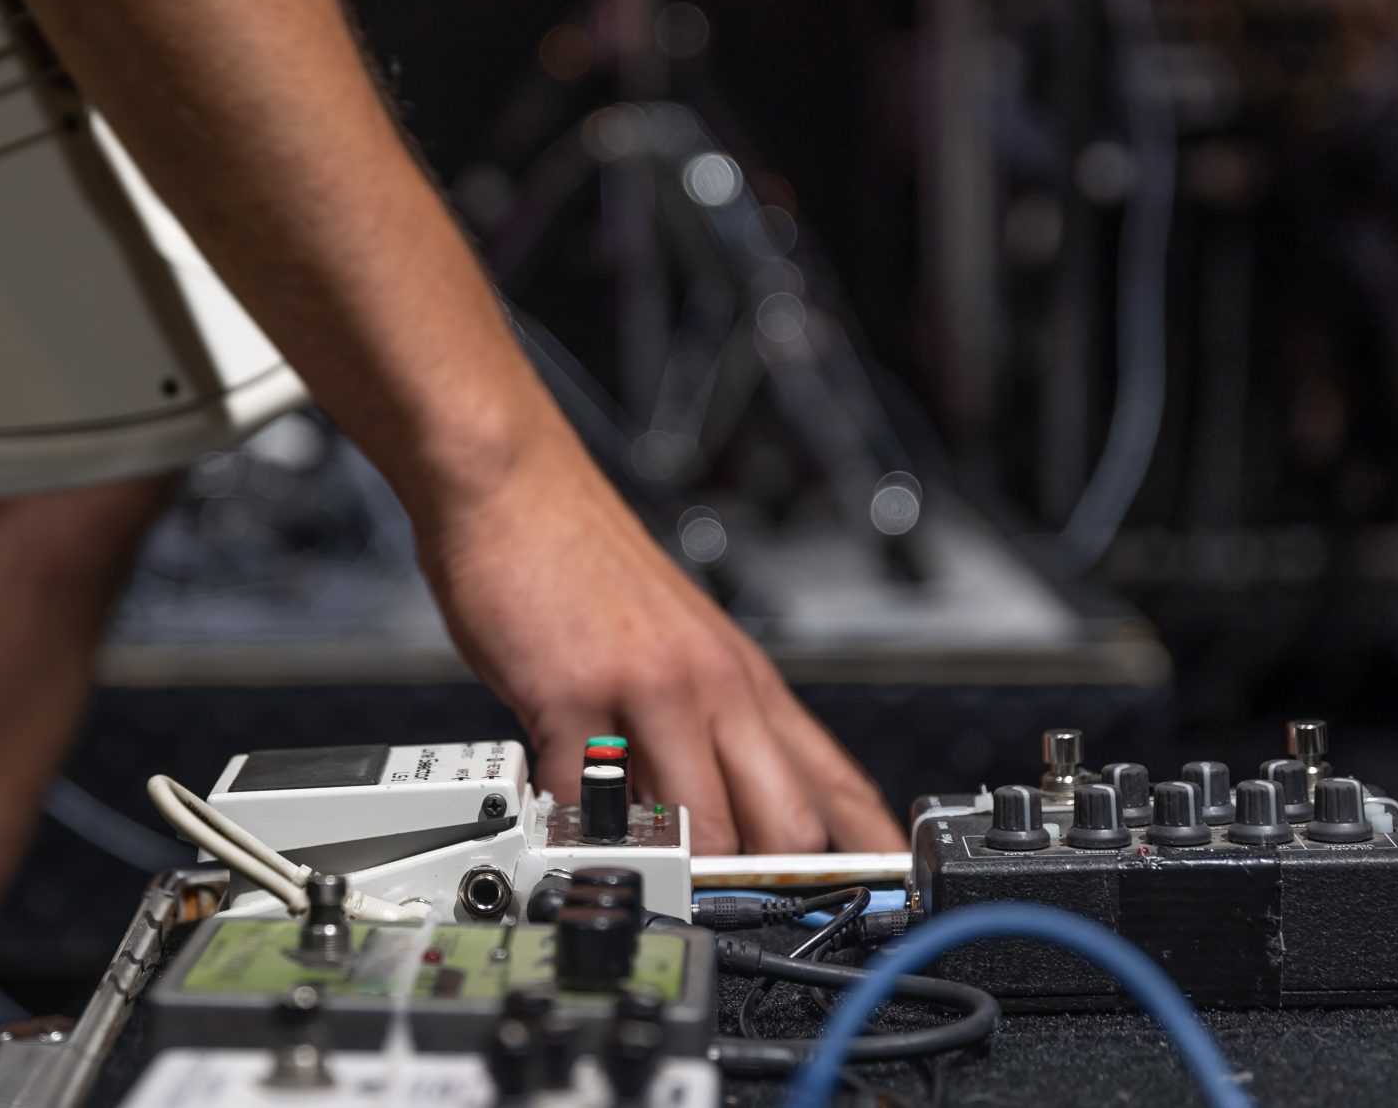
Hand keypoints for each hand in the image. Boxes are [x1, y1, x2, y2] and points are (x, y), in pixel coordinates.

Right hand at [417, 430, 900, 854]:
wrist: (516, 487)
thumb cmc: (586, 567)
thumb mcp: (679, 644)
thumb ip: (704, 726)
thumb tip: (719, 816)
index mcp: (746, 681)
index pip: (836, 783)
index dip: (868, 851)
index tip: (881, 901)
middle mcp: (714, 686)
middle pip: (784, 825)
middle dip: (761, 884)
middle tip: (728, 910)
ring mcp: (649, 689)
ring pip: (701, 827)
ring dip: (670, 869)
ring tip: (640, 873)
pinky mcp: (575, 693)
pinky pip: (587, 800)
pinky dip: (573, 832)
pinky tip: (561, 822)